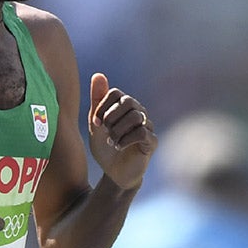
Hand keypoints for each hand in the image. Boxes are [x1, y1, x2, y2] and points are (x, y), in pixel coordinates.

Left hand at [87, 73, 153, 190]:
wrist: (113, 173)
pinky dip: (127, 139)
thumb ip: (97, 100)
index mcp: (125, 106)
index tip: (95, 122)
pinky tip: (119, 146)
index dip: (103, 106)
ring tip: (112, 142)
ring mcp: (147, 126)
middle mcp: (139, 112)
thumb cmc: (105, 147)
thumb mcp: (96, 124)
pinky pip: (142, 132)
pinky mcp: (152, 142)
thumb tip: (98, 74)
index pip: (116, 93)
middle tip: (105, 131)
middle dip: (111, 117)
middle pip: (127, 101)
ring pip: (135, 116)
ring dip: (118, 130)